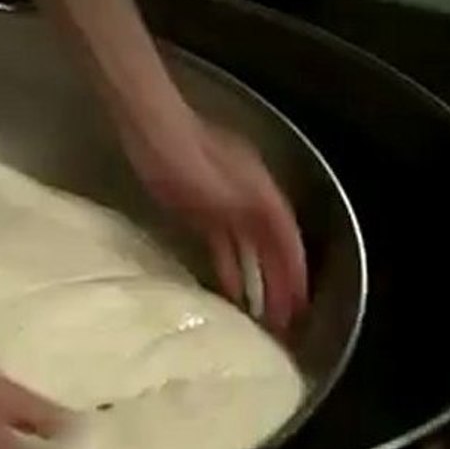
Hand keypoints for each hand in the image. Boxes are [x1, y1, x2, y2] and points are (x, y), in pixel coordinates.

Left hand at [119, 103, 308, 332]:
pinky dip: (231, 267)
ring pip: (249, 248)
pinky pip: (223, 245)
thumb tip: (275, 239)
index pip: (287, 239)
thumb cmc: (180, 154)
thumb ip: (248, 213)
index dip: (295, 271)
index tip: (300, 304)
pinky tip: (230, 289)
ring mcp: (224, 203)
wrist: (149, 129)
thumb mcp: (217, 188)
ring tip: (263, 314)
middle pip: (272, 246)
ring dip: (258, 278)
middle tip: (286, 319)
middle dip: (281, 282)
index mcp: (260, 191)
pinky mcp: (200, 209)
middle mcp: (249, 198)